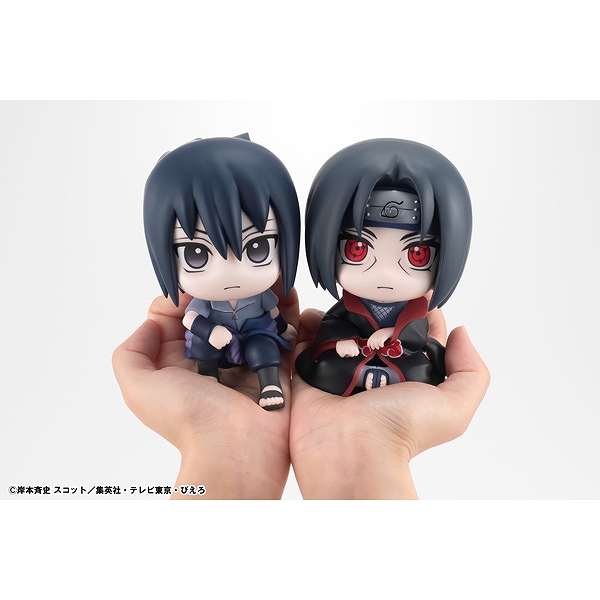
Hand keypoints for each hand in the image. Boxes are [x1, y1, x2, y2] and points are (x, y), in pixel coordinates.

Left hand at [112, 281, 299, 498]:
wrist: (236, 449)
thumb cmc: (187, 419)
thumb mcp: (138, 388)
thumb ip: (130, 354)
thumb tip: (150, 324)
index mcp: (179, 361)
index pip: (175, 317)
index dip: (180, 298)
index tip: (193, 285)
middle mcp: (212, 357)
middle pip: (214, 311)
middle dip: (220, 291)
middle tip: (230, 275)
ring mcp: (244, 358)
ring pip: (247, 315)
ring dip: (251, 295)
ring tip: (257, 275)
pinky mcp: (275, 361)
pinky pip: (280, 329)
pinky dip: (283, 308)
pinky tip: (283, 289)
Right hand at [290, 305, 488, 498]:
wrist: (349, 451)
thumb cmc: (400, 430)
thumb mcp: (453, 407)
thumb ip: (470, 371)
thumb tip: (459, 333)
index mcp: (406, 374)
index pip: (414, 333)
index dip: (417, 310)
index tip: (412, 287)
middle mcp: (374, 370)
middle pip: (376, 326)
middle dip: (375, 304)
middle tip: (370, 282)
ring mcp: (341, 370)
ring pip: (342, 329)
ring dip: (341, 311)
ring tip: (341, 294)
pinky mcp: (310, 371)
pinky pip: (307, 341)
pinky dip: (308, 325)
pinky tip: (312, 314)